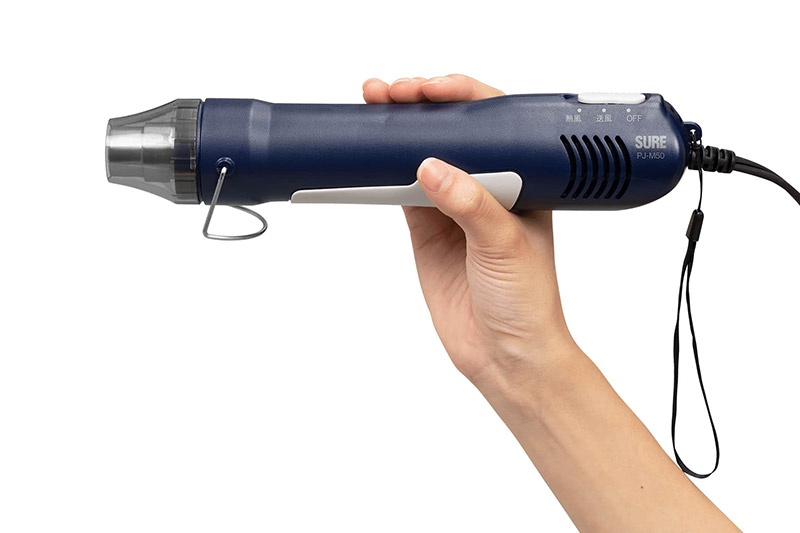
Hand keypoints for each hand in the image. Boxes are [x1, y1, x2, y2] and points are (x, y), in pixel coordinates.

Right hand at [362, 75, 576, 392]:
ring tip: (373, 107)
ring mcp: (452, 209)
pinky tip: (367, 153)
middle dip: (421, 106)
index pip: (492, 123)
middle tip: (392, 93)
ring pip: (420, 156)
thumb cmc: (528, 302)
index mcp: (522, 181)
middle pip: (451, 132)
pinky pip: (398, 191)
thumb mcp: (506, 246)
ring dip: (397, 133)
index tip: (431, 89)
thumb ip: (470, 204)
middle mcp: (487, 189)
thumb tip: (432, 166)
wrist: (505, 356)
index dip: (461, 97)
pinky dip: (380, 172)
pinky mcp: (426, 231)